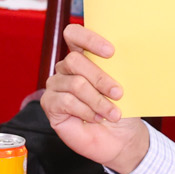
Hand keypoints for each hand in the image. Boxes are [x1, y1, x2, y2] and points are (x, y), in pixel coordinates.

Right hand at [42, 24, 150, 173]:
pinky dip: (85, 111)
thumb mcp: (124, 85)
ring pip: (75, 84)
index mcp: (83, 56)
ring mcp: (56, 86)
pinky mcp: (50, 105)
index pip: (74, 35)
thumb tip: (121, 55)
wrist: (121, 139)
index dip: (89, 39)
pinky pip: (66, 101)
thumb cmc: (123, 109)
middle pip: (74, 61)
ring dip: (97, 100)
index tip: (111, 52)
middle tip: (118, 93)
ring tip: (113, 113)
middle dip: (100, 78)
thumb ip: (116, 68)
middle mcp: (66, 69)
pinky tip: (95, 118)